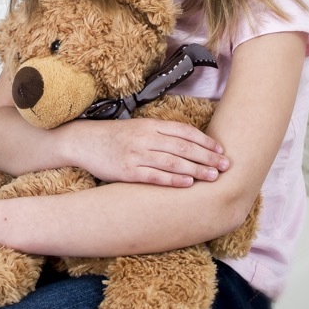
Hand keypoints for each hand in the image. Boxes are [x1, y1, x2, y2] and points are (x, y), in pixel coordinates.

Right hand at [61, 117, 229, 186]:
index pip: (184, 131)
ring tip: (213, 177)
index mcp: (150, 125)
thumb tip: (187, 144)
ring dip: (196, 169)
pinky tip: (188, 183)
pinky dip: (172, 179)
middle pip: (184, 147)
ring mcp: (136, 154)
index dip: (205, 141)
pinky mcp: (127, 171)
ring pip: (173, 161)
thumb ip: (159, 134)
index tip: (221, 150)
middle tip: (226, 166)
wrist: (82, 141)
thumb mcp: (137, 128)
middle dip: (207, 157)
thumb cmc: (112, 137)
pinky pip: (154, 175)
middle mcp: (145, 137)